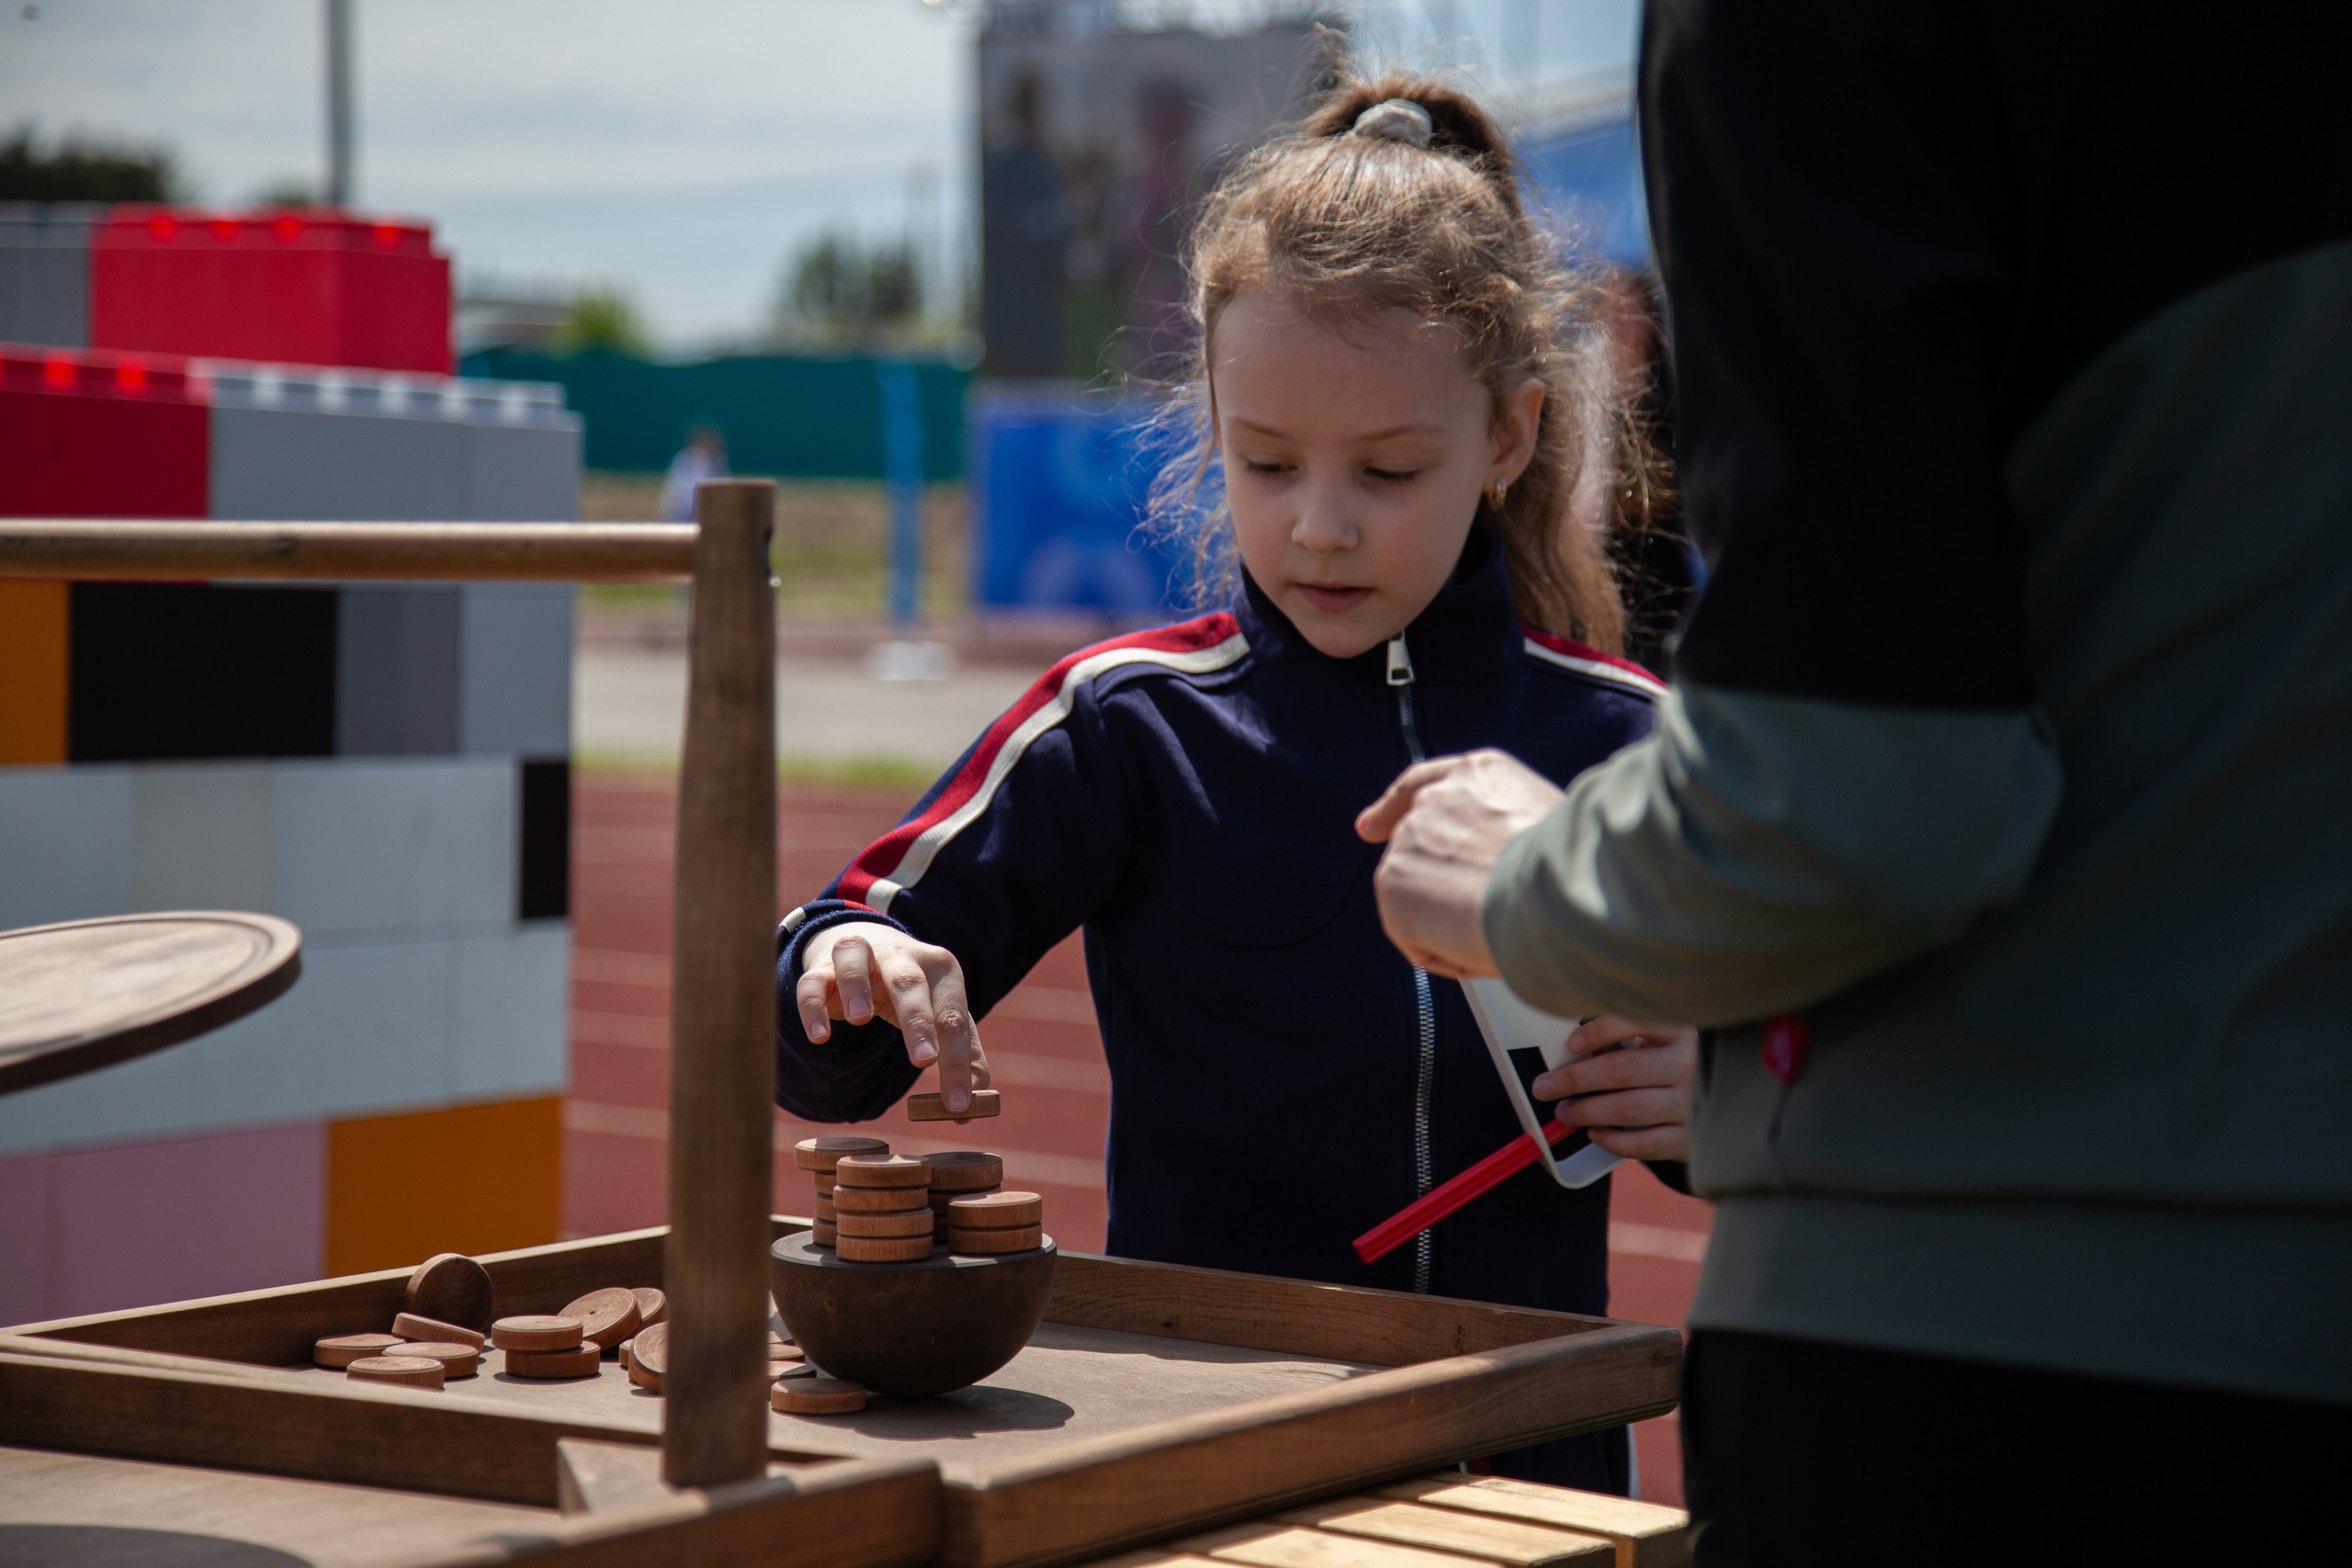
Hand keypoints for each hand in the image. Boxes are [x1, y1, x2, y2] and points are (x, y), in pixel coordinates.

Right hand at [796, 922, 991, 1112]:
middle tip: (925, 1061)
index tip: (957, 1105)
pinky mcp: (822, 967)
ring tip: (861, 1020)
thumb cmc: (913, 991)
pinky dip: (813, 1006)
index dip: (958, 1061)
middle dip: (919, 1022)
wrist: (871, 944)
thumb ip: (962, 1052)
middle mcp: (901, 956)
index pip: (953, 1016)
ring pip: (855, 960)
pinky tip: (820, 1036)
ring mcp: (860, 956)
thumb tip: (971, 1102)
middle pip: (910, 984)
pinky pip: (813, 982)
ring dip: (857, 988)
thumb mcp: (941, 1011)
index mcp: (940, 970)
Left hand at [1355, 749, 1564, 977]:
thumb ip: (1506, 831)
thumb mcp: (1547, 825)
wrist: (1555, 890)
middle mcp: (1434, 799)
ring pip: (1417, 899)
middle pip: (1413, 846)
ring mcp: (1407, 841)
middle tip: (1469, 915)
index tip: (1369, 826)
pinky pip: (1415, 937)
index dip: (1394, 807)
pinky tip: (1479, 948)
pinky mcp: (1392, 885)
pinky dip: (1444, 954)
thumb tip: (1501, 863)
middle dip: (1425, 881)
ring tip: (1498, 928)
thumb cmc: (1572, 866)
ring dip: (1450, 923)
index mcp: (1477, 773)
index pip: (1424, 782)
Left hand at [1531, 1016, 1695, 1161]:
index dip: (1599, 1031)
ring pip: (1628, 1109)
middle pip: (1621, 1070)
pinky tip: (1595, 1134)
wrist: (1726, 1103)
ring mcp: (1694, 1103)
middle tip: (1544, 1087)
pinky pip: (1646, 1144)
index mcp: (1680, 1031)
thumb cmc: (1674, 1065)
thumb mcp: (1657, 1042)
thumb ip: (1622, 1040)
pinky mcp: (1692, 1139)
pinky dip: (1614, 1141)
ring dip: (1587, 1111)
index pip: (1636, 1022)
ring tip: (1565, 1112)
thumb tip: (1572, 1049)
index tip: (1572, 1044)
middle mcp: (1690, 1064)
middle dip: (1575, 1080)